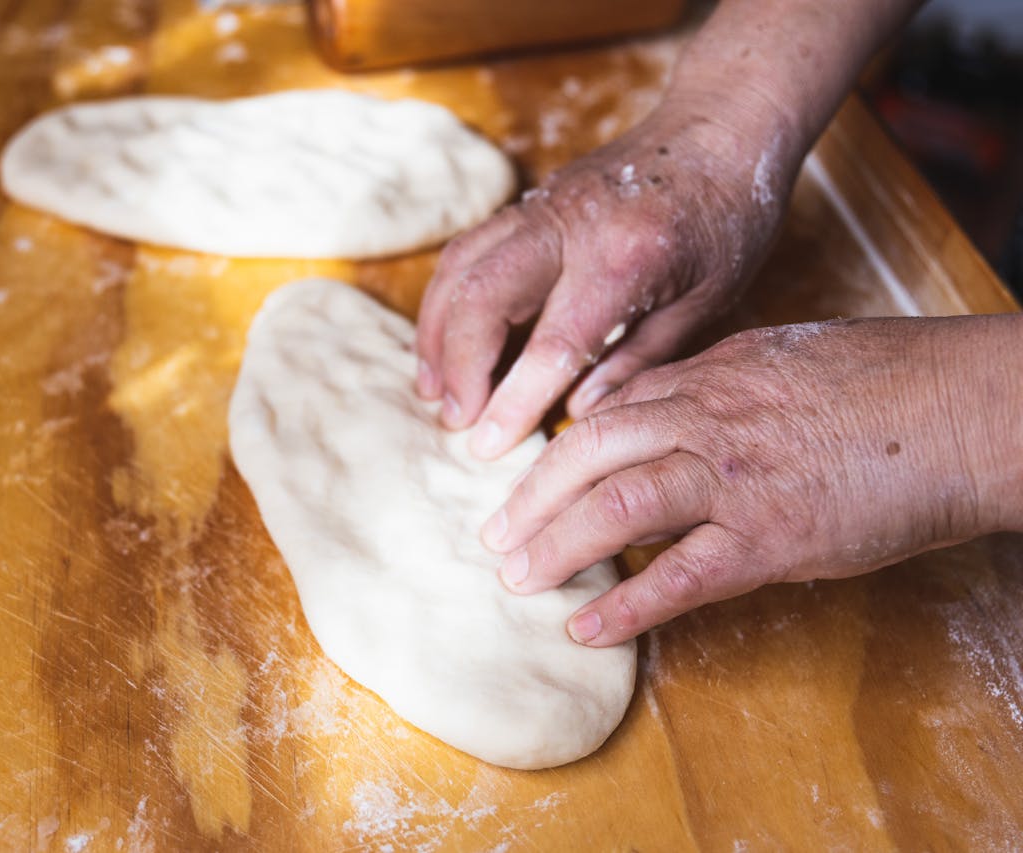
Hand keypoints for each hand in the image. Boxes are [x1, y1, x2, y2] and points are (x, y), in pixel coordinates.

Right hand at [415, 97, 796, 459]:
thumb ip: (637, 360)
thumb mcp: (706, 300)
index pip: (554, 343)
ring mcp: (542, 206)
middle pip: (481, 295)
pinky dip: (447, 302)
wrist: (722, 123)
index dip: (513, 400)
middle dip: (457, 366)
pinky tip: (447, 342)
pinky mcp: (528, 202)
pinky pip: (467, 251)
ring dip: (437, 334)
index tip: (486, 447)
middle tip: (454, 421)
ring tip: (434, 390)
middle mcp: (571, 226)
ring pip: (460, 267)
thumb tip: (576, 413)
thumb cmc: (729, 217)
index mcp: (626, 257)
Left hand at [478, 316, 1022, 645]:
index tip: (529, 480)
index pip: (611, 412)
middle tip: (493, 533)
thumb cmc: (891, 380)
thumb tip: (675, 404)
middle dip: (531, 496)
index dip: (560, 450)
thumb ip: (723, 380)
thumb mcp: (788, 357)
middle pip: (588, 452)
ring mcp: (735, 478)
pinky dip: (627, 604)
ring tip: (517, 577)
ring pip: (617, 505)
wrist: (963, 409)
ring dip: (556, 544)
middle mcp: (708, 420)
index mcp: (711, 376)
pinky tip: (586, 627)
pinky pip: (681, 576)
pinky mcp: (772, 537)